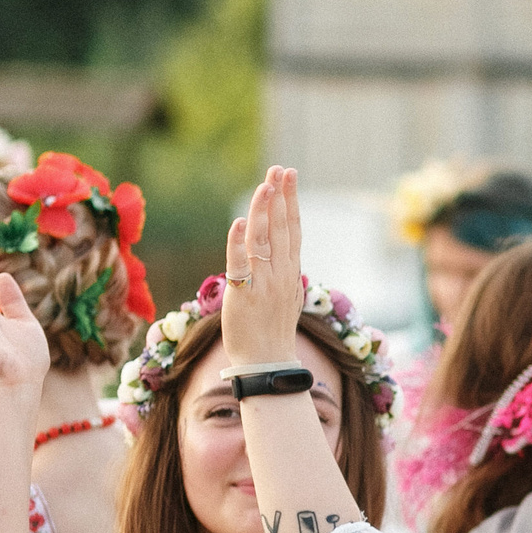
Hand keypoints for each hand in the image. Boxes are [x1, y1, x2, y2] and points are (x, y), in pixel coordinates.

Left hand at [223, 167, 306, 367]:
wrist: (268, 363)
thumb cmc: (273, 331)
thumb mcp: (286, 296)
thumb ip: (285, 272)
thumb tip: (285, 254)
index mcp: (291, 272)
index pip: (292, 229)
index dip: (290, 202)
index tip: (288, 177)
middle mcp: (282, 274)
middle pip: (281, 228)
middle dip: (281, 196)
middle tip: (280, 170)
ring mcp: (265, 284)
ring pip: (264, 240)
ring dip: (263, 211)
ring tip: (264, 185)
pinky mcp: (245, 295)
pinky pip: (241, 266)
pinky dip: (239, 243)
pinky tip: (239, 223)